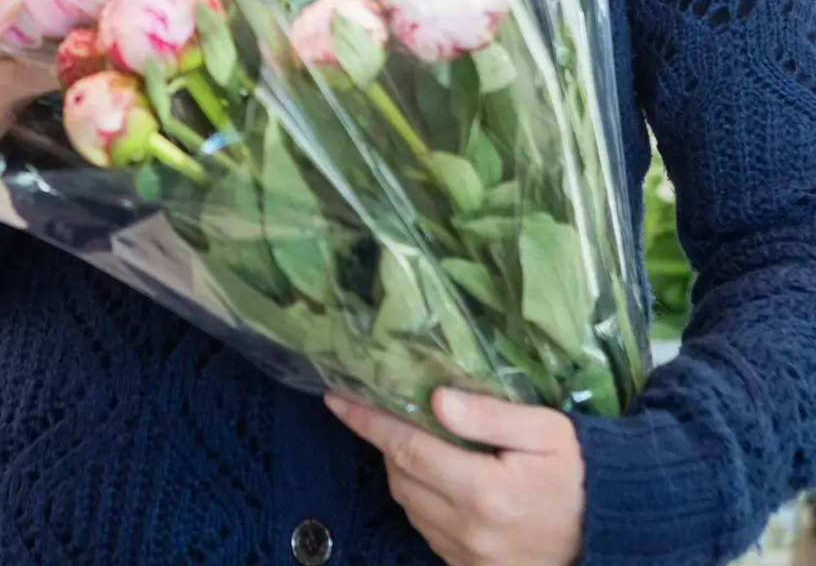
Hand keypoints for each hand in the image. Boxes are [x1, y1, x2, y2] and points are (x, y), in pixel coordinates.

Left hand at [327, 390, 583, 565]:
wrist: (613, 530)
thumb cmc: (580, 470)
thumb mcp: (545, 430)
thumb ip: (489, 415)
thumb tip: (435, 402)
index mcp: (486, 492)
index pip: (407, 449)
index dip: (368, 422)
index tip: (336, 399)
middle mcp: (470, 531)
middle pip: (401, 478)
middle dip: (388, 442)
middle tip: (391, 412)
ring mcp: (469, 557)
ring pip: (410, 506)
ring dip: (403, 471)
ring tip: (420, 442)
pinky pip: (427, 531)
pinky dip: (421, 501)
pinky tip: (439, 480)